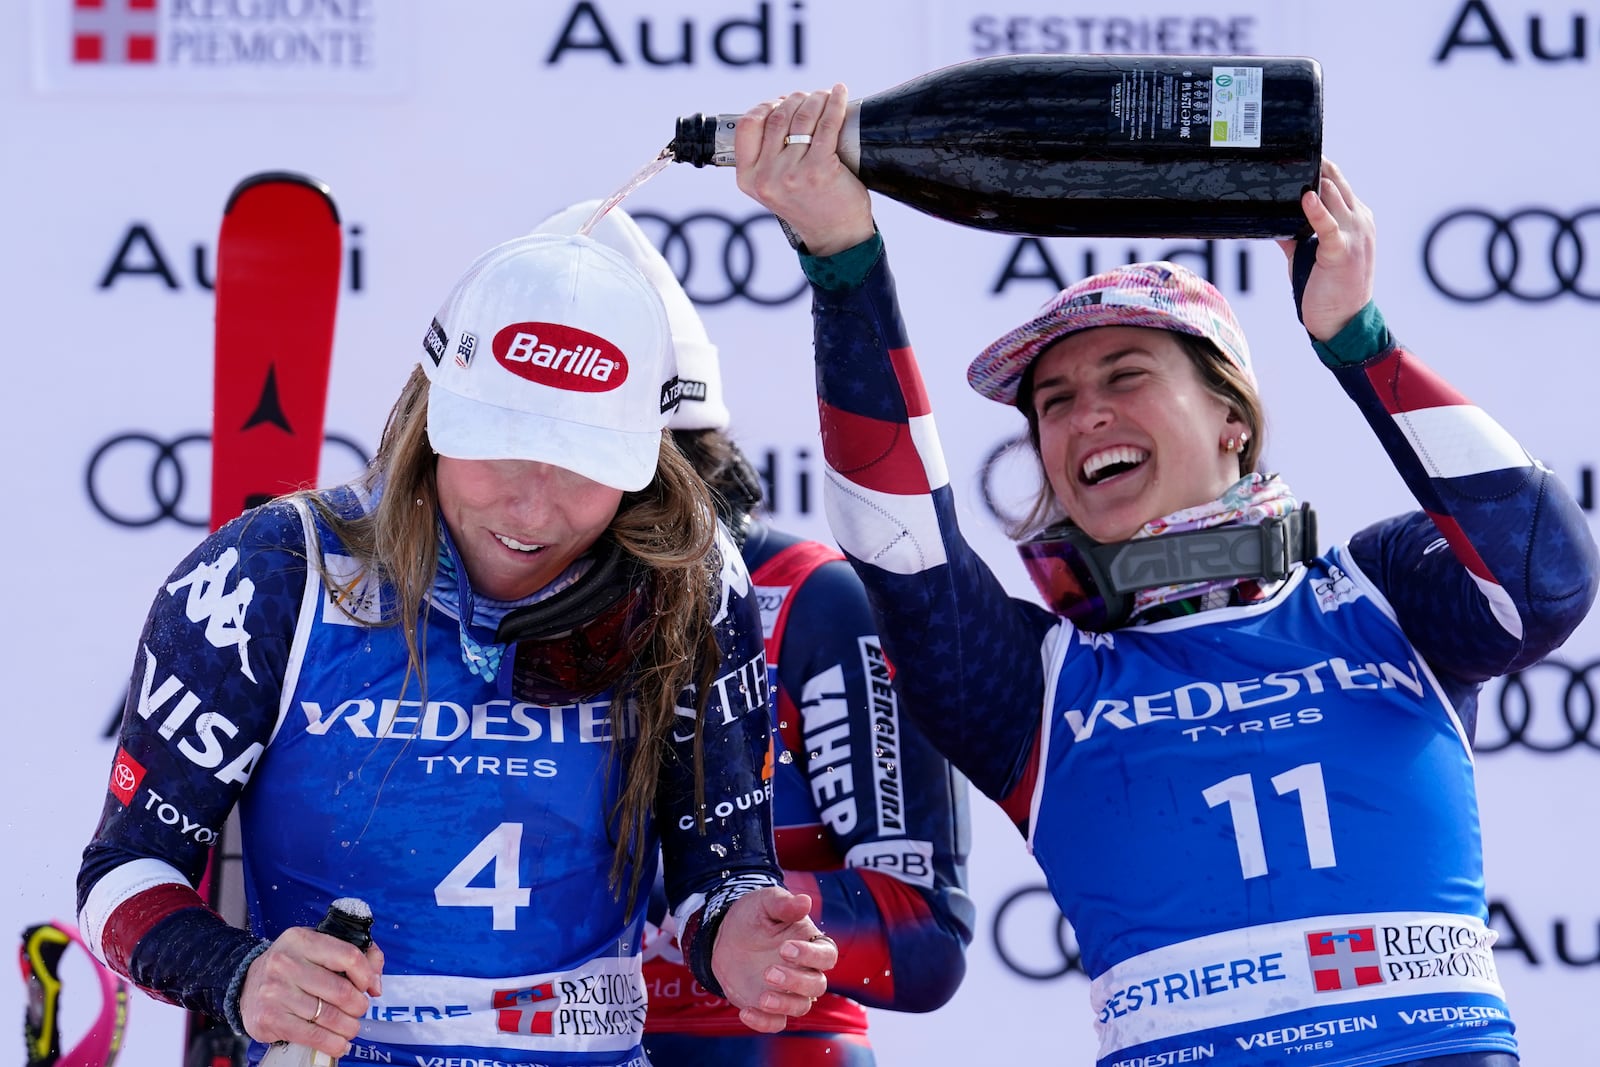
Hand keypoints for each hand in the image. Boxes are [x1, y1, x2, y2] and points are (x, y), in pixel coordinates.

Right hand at [238, 926, 384, 1055]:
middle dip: (359, 1006)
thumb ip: (354, 954)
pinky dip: (332, 1044)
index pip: (348, 956)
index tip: (370, 986)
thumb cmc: (292, 966)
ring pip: (330, 1016)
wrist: (245, 984)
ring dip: (349, 1027)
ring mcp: (275, 992)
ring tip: (351, 1028)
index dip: (367, 974)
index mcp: (302, 940)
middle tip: (359, 1010)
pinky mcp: (270, 1019)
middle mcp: (286, 963)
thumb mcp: (317, 948)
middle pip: (342, 991)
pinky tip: (339, 1044)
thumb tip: (376, 983)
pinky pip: (312, 1036)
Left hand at [711, 886, 836, 1033]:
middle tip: (769, 972)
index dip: (811, 955)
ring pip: (800, 1007)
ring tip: (762, 998)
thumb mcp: (765, 903)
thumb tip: (805, 901)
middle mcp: (805, 971)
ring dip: (784, 1004)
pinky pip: (776, 1023)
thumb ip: (784, 904)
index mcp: (811, 944)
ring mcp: (788, 991)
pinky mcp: (770, 1007)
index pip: (826, 955)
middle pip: (816, 985)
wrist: (726, 934)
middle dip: (796, 982)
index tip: (786, 948)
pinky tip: (746, 1012)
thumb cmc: (754, 915)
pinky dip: (764, 1022)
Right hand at [733, 84, 875, 255]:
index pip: (746, 126)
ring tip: (826, 96)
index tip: (781, 102)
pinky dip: (835, 103)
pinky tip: (840, 93)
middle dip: (795, 99)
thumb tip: (779, 109)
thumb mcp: (772, 186)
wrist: (834, 236)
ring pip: (801, 117)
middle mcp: (765, 176)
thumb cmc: (808, 205)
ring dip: (815, 98)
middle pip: (776, 117)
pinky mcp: (819, 170)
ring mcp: (791, 174)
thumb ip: (766, 157)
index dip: (764, 107)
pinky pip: (826, 125)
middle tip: (809, 98)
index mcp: (747, 178)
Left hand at [1277, 158, 1376, 341]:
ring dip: (1314, 180)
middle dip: (1315, 165)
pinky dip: (1317, 210)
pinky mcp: (1342, 251)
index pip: (1337, 183)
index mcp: (1355, 219)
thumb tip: (1271, 219)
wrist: (1343, 321)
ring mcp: (1355, 234)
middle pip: (1335, 182)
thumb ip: (1295, 234)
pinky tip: (1305, 196)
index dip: (1318, 167)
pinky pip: (1329, 225)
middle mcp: (1359, 221)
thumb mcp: (1308, 256)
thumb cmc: (1326, 290)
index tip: (1297, 153)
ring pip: (1333, 196)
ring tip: (1291, 165)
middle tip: (1289, 149)